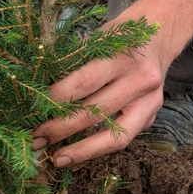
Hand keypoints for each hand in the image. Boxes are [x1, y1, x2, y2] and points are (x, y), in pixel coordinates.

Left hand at [31, 21, 174, 167]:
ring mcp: (150, 102)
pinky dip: (99, 146)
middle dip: (61, 129)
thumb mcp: (97, 38)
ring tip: (57, 158)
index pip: (84, 82)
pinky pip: (124, 137)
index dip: (56, 99)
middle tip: (35, 139)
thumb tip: (38, 90)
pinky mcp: (153, 116)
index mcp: (122, 56)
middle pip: (96, 113)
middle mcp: (140, 81)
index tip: (32, 110)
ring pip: (116, 136)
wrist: (160, 34)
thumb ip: (74, 62)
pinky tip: (79, 151)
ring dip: (82, 151)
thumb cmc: (120, 36)